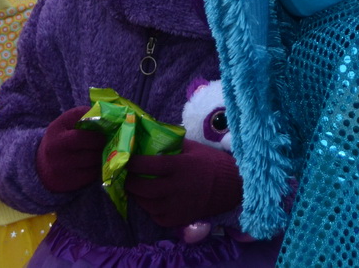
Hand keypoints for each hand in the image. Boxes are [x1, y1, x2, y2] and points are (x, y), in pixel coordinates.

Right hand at [37, 105, 106, 193]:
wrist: (41, 165)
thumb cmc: (61, 138)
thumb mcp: (67, 122)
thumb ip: (84, 115)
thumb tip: (108, 114)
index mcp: (56, 130)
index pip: (82, 130)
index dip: (98, 131)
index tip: (106, 129)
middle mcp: (55, 150)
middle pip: (90, 147)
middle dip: (102, 143)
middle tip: (108, 140)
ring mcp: (60, 168)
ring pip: (93, 161)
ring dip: (102, 155)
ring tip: (104, 150)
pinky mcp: (67, 183)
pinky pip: (91, 175)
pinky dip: (97, 168)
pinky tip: (96, 163)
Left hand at [125, 139, 243, 228]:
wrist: (232, 187)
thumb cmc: (212, 164)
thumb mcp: (194, 148)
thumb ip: (172, 145)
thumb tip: (152, 138)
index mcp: (180, 166)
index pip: (149, 164)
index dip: (134, 162)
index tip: (126, 158)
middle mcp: (176, 188)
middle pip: (143, 187)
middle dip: (130, 181)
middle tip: (127, 175)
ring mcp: (177, 206)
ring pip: (146, 204)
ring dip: (137, 195)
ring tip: (136, 187)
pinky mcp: (178, 219)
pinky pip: (156, 215)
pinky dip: (150, 208)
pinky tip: (151, 200)